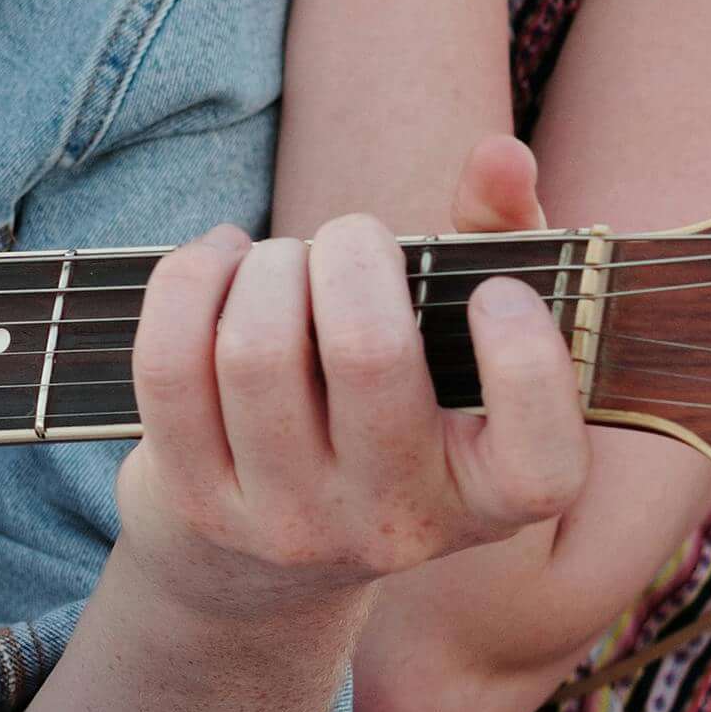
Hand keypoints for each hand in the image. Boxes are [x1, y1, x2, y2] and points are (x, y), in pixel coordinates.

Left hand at [113, 161, 584, 626]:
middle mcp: (393, 526)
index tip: (493, 292)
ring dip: (266, 263)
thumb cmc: (389, 405)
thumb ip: (498, 243)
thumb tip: (499, 154)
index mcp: (485, 497)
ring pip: (256, 349)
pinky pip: (171, 364)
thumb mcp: (457, 343)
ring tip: (282, 259)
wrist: (259, 557)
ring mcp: (287, 523)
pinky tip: (220, 266)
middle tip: (351, 241)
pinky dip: (191, 280)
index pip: (539, 462)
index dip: (524, 359)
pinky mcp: (196, 504)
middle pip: (367, 353)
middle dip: (351, 251)